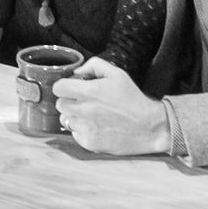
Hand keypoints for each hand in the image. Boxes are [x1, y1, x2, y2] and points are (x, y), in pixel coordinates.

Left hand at [53, 57, 172, 154]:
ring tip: (91, 115)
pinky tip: (97, 127)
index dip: (65, 87)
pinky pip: (74, 134)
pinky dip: (82, 130)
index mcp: (88, 92)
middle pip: (60, 104)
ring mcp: (85, 128)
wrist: (149, 126)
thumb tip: (77, 72)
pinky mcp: (89, 143)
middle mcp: (83, 111)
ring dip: (74, 116)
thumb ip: (94, 66)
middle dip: (69, 101)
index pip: (58, 88)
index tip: (73, 89)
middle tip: (84, 102)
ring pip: (66, 120)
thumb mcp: (117, 74)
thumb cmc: (133, 99)